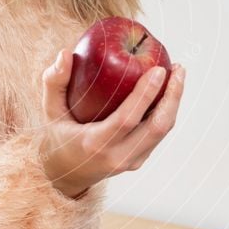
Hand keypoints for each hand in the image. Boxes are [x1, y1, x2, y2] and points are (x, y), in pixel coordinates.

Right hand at [40, 48, 185, 197]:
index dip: (146, 94)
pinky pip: (158, 134)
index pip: (127, 119)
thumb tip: (64, 53)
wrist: (64, 175)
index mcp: (95, 144)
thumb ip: (54, 81)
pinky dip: (166, 111)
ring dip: (174, 102)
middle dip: (173, 96)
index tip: (159, 69)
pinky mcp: (138, 161)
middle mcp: (117, 157)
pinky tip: (168, 90)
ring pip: (162, 131)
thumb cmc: (57, 136)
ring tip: (178, 75)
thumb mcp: (50, 110)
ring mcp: (131, 162)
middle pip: (156, 127)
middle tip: (178, 68)